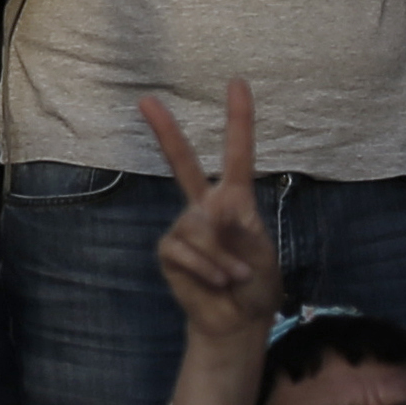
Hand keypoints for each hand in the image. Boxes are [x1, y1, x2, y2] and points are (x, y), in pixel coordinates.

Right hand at [137, 80, 281, 346]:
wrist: (237, 321)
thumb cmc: (256, 284)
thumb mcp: (260, 255)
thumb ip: (239, 229)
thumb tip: (215, 206)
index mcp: (235, 201)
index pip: (237, 155)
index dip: (238, 119)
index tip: (237, 83)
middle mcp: (205, 207)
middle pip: (183, 164)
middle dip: (164, 132)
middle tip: (145, 100)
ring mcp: (185, 227)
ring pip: (197, 229)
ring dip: (221, 257)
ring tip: (235, 277)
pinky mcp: (170, 250)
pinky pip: (183, 250)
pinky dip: (205, 268)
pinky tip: (217, 281)